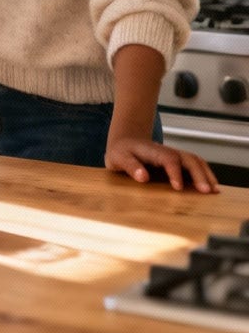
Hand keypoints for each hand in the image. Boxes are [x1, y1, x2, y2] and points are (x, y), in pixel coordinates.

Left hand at [105, 136, 219, 192]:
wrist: (126, 141)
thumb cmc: (121, 151)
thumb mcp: (118, 157)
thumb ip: (130, 166)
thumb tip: (142, 177)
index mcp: (153, 151)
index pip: (168, 159)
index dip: (175, 172)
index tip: (178, 187)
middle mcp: (167, 151)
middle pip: (188, 159)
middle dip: (199, 174)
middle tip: (206, 191)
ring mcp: (174, 156)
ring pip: (195, 161)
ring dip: (206, 174)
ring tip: (214, 191)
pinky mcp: (178, 162)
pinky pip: (195, 166)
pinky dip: (205, 174)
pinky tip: (211, 187)